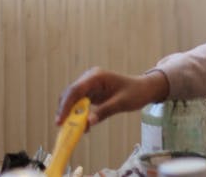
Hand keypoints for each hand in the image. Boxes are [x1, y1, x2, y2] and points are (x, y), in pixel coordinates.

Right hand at [54, 67, 169, 129]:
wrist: (145, 89)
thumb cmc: (136, 92)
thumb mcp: (121, 103)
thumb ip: (104, 111)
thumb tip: (87, 123)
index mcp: (97, 76)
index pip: (75, 90)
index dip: (66, 105)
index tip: (60, 120)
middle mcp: (90, 79)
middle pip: (70, 95)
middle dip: (65, 111)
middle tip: (62, 127)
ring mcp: (89, 85)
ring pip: (72, 100)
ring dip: (70, 114)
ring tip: (71, 129)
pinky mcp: (90, 93)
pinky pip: (79, 104)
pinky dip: (78, 115)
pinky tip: (83, 126)